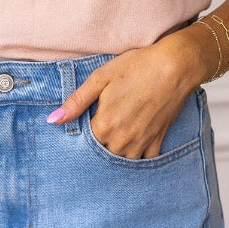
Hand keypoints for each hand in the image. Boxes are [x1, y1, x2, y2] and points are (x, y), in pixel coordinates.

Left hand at [47, 38, 196, 159]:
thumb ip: (76, 102)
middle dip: (97, 145)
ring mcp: (141, 143)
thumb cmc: (137, 67)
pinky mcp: (157, 140)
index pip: (83, 143)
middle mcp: (122, 140)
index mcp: (105, 125)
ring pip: (121, 159)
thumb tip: (53, 120)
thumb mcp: (101, 78)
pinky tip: (132, 145)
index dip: (80, 135)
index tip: (82, 125)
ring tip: (113, 136)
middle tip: (99, 128)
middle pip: (101, 153)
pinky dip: (136, 156)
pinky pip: (144, 160)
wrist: (175, 67)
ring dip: (114, 152)